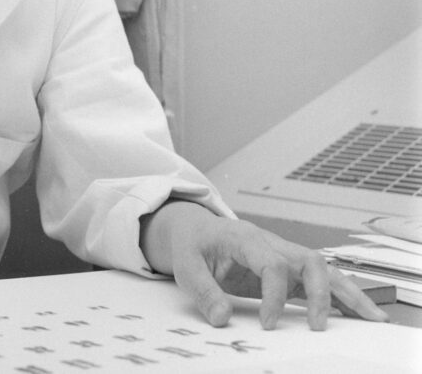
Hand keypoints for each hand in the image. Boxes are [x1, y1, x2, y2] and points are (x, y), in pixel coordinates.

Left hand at [141, 201, 389, 329]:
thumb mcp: (186, 266)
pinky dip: (340, 297)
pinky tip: (356, 315)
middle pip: (309, 260)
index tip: (267, 325)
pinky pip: (319, 281)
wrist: (195, 230)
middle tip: (319, 327)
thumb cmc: (192, 245)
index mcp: (245, 239)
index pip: (272, 265)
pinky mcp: (287, 270)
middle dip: (321, 293)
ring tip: (373, 318)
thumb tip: (220, 319)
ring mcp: (283, 256)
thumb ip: (202, 292)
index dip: (274, 297)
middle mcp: (271, 244)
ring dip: (347, 293)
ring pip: (323, 269)